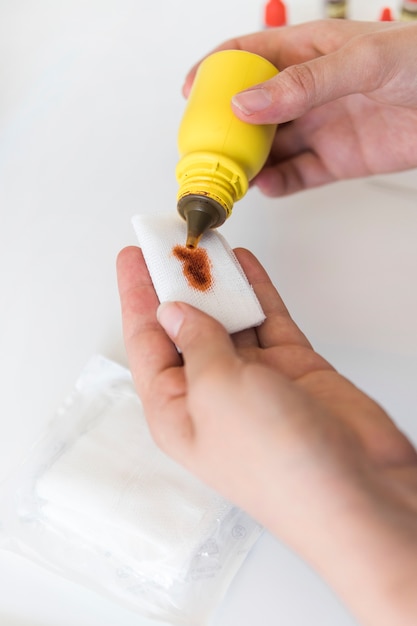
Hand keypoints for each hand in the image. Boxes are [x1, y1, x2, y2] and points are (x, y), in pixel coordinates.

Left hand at [117, 245, 416, 625]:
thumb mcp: (216, 392)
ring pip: (228, 319)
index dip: (137, 296)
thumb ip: (196, 345)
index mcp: (177, 409)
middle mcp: (211, 393)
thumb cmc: (276, 463)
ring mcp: (253, 379)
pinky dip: (257, 292)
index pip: (147, 342)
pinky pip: (267, 320)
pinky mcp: (291, 369)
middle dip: (177, 283)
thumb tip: (174, 312)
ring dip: (218, 283)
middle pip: (186, 325)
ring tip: (207, 244)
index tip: (133, 256)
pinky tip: (243, 266)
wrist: (354, 488)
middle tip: (171, 242)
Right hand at [183, 20, 416, 195]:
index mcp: (306, 52)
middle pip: (250, 110)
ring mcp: (320, 126)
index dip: (214, 72)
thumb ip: (302, 84)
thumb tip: (246, 103)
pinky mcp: (335, 160)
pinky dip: (279, 183)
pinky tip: (267, 186)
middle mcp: (307, 92)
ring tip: (230, 176)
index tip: (191, 95)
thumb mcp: (361, 61)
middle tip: (206, 148)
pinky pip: (298, 174)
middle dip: (225, 128)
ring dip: (248, 162)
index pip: (246, 56)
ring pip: (270, 147)